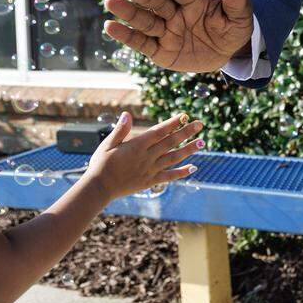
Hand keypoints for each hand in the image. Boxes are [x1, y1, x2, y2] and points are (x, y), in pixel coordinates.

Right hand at [85, 111, 203, 200]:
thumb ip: (120, 130)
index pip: (159, 131)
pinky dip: (182, 172)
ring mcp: (150, 170)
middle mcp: (146, 157)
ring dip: (189, 150)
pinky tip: (193, 168)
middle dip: (186, 132)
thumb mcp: (107, 144)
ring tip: (202, 142)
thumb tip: (127, 114)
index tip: (184, 115)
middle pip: (170, 142)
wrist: (100, 188)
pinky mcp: (150, 181)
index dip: (173, 123)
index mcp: (137, 145)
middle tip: (200, 124)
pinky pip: (169, 176)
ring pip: (173, 158)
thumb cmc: (101, 164)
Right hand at [103, 0, 253, 72]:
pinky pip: (142, 43)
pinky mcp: (159, 51)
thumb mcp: (240, 18)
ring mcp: (165, 31)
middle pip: (157, 2)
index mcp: (193, 0)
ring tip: (111, 1)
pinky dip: (126, 36)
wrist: (224, 52)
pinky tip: (110, 26)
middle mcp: (175, 12)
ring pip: (145, 21)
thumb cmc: (231, 28)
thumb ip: (237, 2)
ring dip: (128, 12)